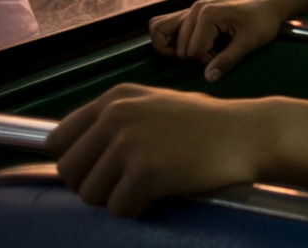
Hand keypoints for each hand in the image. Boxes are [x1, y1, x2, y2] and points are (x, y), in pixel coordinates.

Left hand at [46, 83, 261, 216]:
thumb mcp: (156, 104)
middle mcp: (116, 116)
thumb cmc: (208, 123)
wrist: (249, 133)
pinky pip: (117, 208)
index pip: (57, 140)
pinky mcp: (146, 172)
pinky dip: (135, 210)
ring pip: (89, 193)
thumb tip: (82, 151)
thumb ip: (118, 119)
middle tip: (124, 185)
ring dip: (114, 199)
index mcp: (115, 98)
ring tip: (144, 190)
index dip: (76, 161)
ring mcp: (130, 143)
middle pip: (68, 170)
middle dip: (92, 185)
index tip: (98, 170)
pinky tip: (157, 197)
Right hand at [150, 0, 284, 81]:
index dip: (207, 62)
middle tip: (217, 54)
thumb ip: (227, 60)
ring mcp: (191, 9)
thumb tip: (208, 79)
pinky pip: (165, 25)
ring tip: (203, 51)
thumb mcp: (248, 43)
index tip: (226, 56)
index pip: (191, 51)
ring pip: (159, 31)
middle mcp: (194, 9)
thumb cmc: (263, 22)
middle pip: (176, 47)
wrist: (270, 5)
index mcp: (207, 14)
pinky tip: (194, 45)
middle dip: (195, 57)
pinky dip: (172, 39)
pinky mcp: (191, 13)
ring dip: (177, 48)